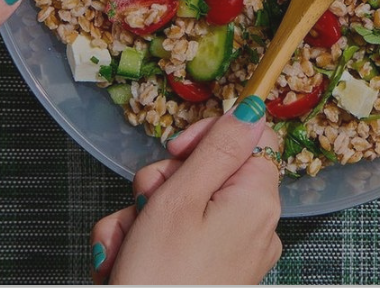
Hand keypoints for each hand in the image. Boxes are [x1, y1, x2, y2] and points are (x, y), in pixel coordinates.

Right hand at [91, 110, 282, 284]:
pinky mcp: (212, 277)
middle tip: (142, 210)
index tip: (174, 152)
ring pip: (180, 209)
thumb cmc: (161, 278)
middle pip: (206, 173)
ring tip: (123, 251)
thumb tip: (253, 106)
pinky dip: (146, 248)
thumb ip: (217, 148)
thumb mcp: (182, 198)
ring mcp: (234, 255)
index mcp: (257, 198)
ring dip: (141, 221)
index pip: (245, 136)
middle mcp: (255, 225)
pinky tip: (122, 267)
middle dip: (160, 186)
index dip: (204, 138)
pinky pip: (178, 244)